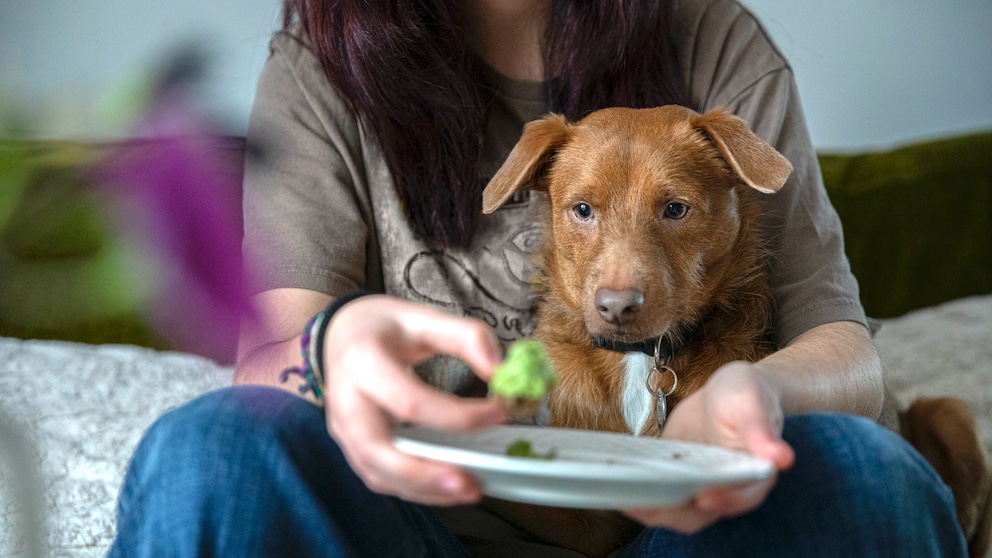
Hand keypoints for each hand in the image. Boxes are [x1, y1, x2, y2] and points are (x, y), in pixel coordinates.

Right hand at [321, 295, 506, 504]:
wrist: (340, 334)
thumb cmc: (384, 327)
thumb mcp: (423, 316)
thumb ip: (466, 336)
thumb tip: (501, 369)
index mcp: (363, 360)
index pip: (409, 400)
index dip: (456, 415)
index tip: (499, 414)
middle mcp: (346, 400)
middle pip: (377, 449)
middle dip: (424, 474)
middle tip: (470, 484)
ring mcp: (343, 429)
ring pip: (377, 473)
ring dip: (423, 489)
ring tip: (469, 490)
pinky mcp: (351, 447)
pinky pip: (380, 477)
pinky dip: (415, 489)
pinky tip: (450, 487)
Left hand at [623, 361, 794, 531]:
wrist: (726, 392)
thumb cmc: (745, 394)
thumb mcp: (752, 400)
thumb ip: (762, 427)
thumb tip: (780, 457)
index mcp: (753, 471)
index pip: (743, 495)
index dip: (726, 501)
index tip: (706, 500)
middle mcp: (728, 487)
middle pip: (705, 512)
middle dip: (676, 513)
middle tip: (647, 506)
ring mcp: (701, 485)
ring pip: (679, 510)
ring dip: (653, 509)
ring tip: (625, 500)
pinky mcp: (678, 479)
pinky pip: (660, 494)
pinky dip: (641, 495)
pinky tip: (617, 488)